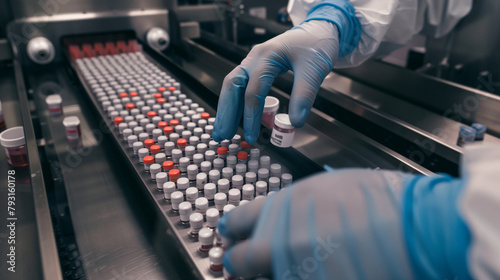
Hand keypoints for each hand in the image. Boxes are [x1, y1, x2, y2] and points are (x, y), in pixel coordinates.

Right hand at [213, 20, 338, 143]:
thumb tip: (295, 122)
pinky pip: (241, 86)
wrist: (320, 30)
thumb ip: (304, 95)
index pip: (253, 90)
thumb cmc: (316, 44)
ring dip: (227, 109)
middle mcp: (255, 58)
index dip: (251, 115)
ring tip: (223, 131)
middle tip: (222, 134)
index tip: (252, 136)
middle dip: (226, 112)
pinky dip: (237, 103)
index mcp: (267, 55)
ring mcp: (254, 62)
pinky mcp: (257, 68)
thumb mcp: (314, 70)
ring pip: (233, 86)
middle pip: (232, 85)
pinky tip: (236, 118)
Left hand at [218, 169, 470, 278]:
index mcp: (284, 206)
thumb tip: (286, 215)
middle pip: (240, 259)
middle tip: (237, 263)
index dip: (230, 227)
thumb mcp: (331, 186)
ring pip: (264, 279)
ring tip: (282, 267)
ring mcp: (296, 269)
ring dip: (267, 274)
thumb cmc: (382, 201)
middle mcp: (282, 240)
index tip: (227, 232)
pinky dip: (293, 276)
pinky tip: (309, 271)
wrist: (417, 227)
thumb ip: (299, 203)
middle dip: (237, 262)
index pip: (238, 219)